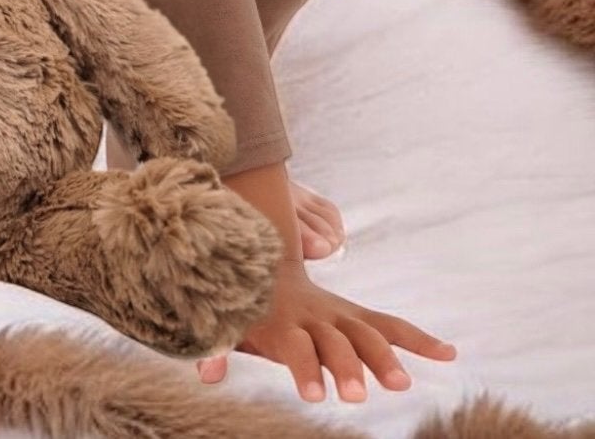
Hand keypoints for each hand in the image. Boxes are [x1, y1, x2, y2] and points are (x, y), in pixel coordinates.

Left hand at [196, 261, 456, 401]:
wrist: (265, 259)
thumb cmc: (245, 304)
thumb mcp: (228, 323)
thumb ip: (217, 347)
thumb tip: (206, 374)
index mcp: (284, 322)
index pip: (297, 347)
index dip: (306, 369)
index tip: (315, 396)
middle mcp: (316, 317)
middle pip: (336, 342)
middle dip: (348, 368)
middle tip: (357, 396)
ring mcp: (340, 314)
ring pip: (367, 333)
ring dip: (385, 358)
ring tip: (402, 384)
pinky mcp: (357, 315)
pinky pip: (391, 325)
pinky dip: (419, 339)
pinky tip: (449, 354)